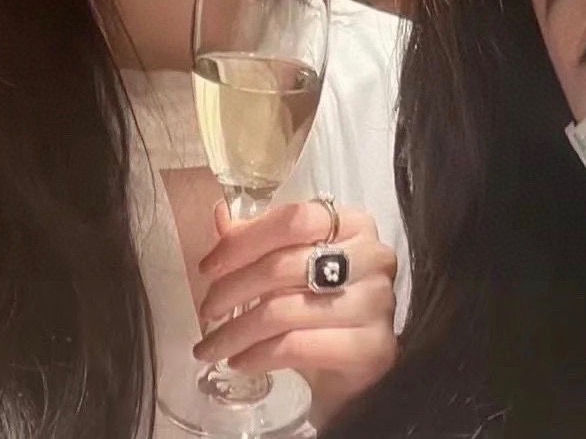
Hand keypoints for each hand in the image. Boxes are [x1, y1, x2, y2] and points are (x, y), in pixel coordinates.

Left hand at [194, 200, 397, 426]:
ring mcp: (378, 303)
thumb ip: (258, 239)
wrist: (355, 370)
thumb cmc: (319, 306)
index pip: (293, 220)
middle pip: (283, 265)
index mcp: (353, 223)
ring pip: (284, 310)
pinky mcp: (373, 348)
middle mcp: (373, 256)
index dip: (245, 241)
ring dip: (237, 331)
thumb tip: (220, 216)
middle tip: (207, 310)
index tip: (209, 267)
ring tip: (212, 346)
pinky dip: (259, 356)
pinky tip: (239, 361)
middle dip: (233, 290)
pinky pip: (298, 347)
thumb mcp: (289, 267)